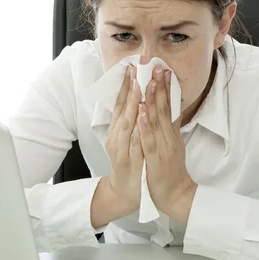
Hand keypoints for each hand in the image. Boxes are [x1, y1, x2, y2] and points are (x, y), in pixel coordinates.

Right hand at [105, 65, 144, 211]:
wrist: (127, 192)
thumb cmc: (132, 164)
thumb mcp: (132, 139)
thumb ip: (134, 121)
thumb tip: (141, 100)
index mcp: (118, 130)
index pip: (122, 103)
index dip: (127, 85)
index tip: (133, 67)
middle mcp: (117, 137)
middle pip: (123, 109)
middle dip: (130, 88)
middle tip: (135, 69)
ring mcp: (121, 148)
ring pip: (127, 122)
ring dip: (133, 103)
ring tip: (139, 85)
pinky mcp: (128, 160)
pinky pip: (134, 142)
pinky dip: (137, 128)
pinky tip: (141, 115)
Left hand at [137, 66, 196, 222]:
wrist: (177, 196)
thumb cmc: (171, 170)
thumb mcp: (174, 145)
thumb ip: (171, 127)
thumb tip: (171, 108)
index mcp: (172, 133)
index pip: (170, 107)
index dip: (167, 88)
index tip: (163, 70)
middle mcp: (169, 137)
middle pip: (165, 109)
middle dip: (160, 87)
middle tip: (157, 67)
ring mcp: (163, 147)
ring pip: (158, 120)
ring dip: (153, 101)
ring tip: (149, 83)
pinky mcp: (156, 159)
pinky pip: (149, 140)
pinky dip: (145, 125)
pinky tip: (141, 112)